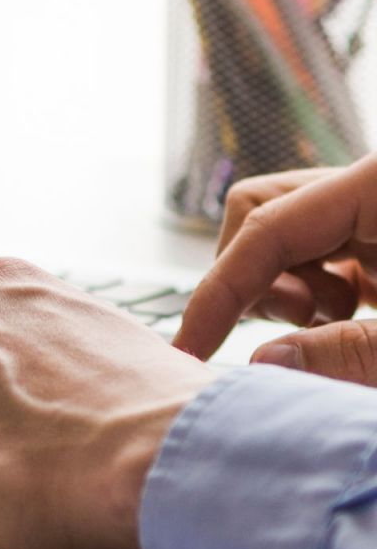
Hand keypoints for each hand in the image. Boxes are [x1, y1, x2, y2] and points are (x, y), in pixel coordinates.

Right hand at [174, 157, 376, 380]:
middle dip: (257, 279)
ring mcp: (371, 212)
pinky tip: (349, 320)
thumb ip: (352, 354)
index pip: (267, 225)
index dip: (219, 289)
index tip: (190, 347)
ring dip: (291, 290)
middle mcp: (368, 188)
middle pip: (262, 215)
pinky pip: (320, 253)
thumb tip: (264, 360)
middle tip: (301, 325)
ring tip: (342, 322)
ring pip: (284, 235)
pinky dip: (316, 296)